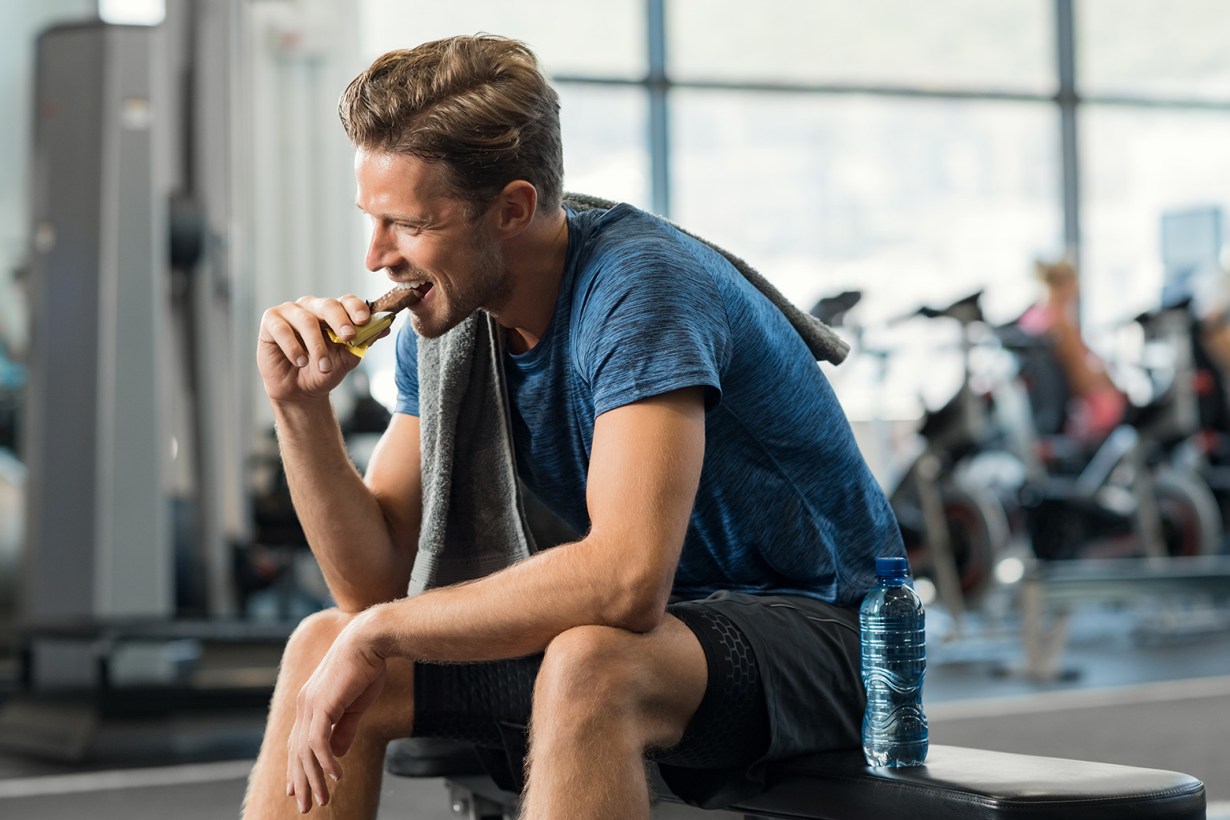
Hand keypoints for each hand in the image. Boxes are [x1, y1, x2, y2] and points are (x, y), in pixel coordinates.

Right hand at [258, 294, 372, 402]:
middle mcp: (312, 307)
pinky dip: (293, 347)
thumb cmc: (324, 371)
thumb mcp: (347, 359)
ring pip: (306, 320)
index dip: (356, 308)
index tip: (364, 322)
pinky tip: (300, 361)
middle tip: (349, 337)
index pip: (346, 301)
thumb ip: (364, 342)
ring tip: (323, 366)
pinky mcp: (270, 321)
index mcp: (333, 312)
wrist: (300, 391)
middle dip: (340, 321)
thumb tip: (385, 327)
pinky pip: (281, 328)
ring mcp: (290, 312)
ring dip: (317, 345)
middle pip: (328, 305)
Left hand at [286, 614, 388, 811]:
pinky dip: (326, 762)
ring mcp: (310, 705)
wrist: (370, 641)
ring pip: (306, 752)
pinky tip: (336, 776)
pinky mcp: (322, 705)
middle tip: (306, 806)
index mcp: (310, 702)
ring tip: (322, 799)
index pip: (298, 742)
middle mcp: (304, 705)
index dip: (296, 768)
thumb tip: (336, 755)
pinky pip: (319, 743)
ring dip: (314, 778)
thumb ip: (344, 729)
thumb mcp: (356, 706)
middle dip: (302, 782)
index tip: (296, 790)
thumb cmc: (367, 668)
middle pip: (297, 752)